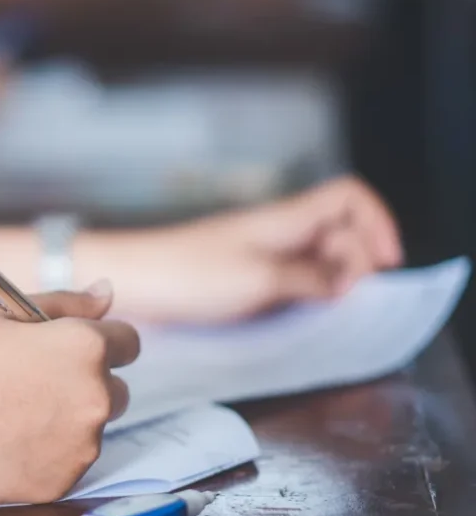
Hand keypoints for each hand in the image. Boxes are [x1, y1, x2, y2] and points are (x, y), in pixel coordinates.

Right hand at [0, 282, 138, 505]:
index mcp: (85, 346)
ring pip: (88, 428)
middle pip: (115, 389)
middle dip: (83, 383)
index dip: (98, 341)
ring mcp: (81, 446)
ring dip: (64, 420)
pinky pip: (66, 462)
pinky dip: (44, 454)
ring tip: (6, 414)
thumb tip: (107, 294)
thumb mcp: (1, 311)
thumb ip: (65, 302)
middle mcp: (95, 397)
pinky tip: (2, 442)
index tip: (70, 350)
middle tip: (30, 383)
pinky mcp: (61, 482)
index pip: (127, 342)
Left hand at [93, 176, 402, 323]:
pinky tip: (297, 317)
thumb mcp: (259, 280)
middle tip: (351, 300)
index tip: (387, 266)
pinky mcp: (238, 277)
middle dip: (357, 261)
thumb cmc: (185, 275)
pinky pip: (286, 279)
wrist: (127, 282)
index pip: (348, 198)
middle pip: (339, 231)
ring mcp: (256, 253)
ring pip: (314, 257)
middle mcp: (274, 231)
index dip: (377, 224)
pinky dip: (303, 294)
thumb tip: (350, 282)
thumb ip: (311, 278)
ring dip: (331, 282)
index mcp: (283, 219)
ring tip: (329, 313)